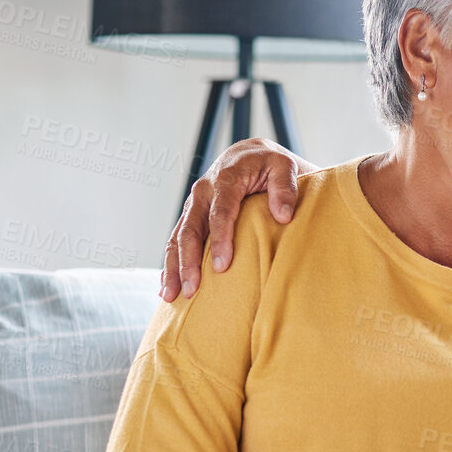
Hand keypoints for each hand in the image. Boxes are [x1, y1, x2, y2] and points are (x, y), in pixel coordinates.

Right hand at [161, 138, 310, 301]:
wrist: (250, 155)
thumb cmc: (269, 164)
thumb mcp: (284, 167)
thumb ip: (285, 188)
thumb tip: (283, 215)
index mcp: (225, 179)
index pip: (220, 212)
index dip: (220, 240)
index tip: (222, 267)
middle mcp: (203, 192)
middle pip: (191, 229)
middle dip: (189, 261)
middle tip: (192, 290)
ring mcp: (194, 205)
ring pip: (178, 238)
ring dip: (173, 267)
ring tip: (170, 296)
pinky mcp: (191, 215)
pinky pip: (176, 240)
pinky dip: (171, 264)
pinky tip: (166, 287)